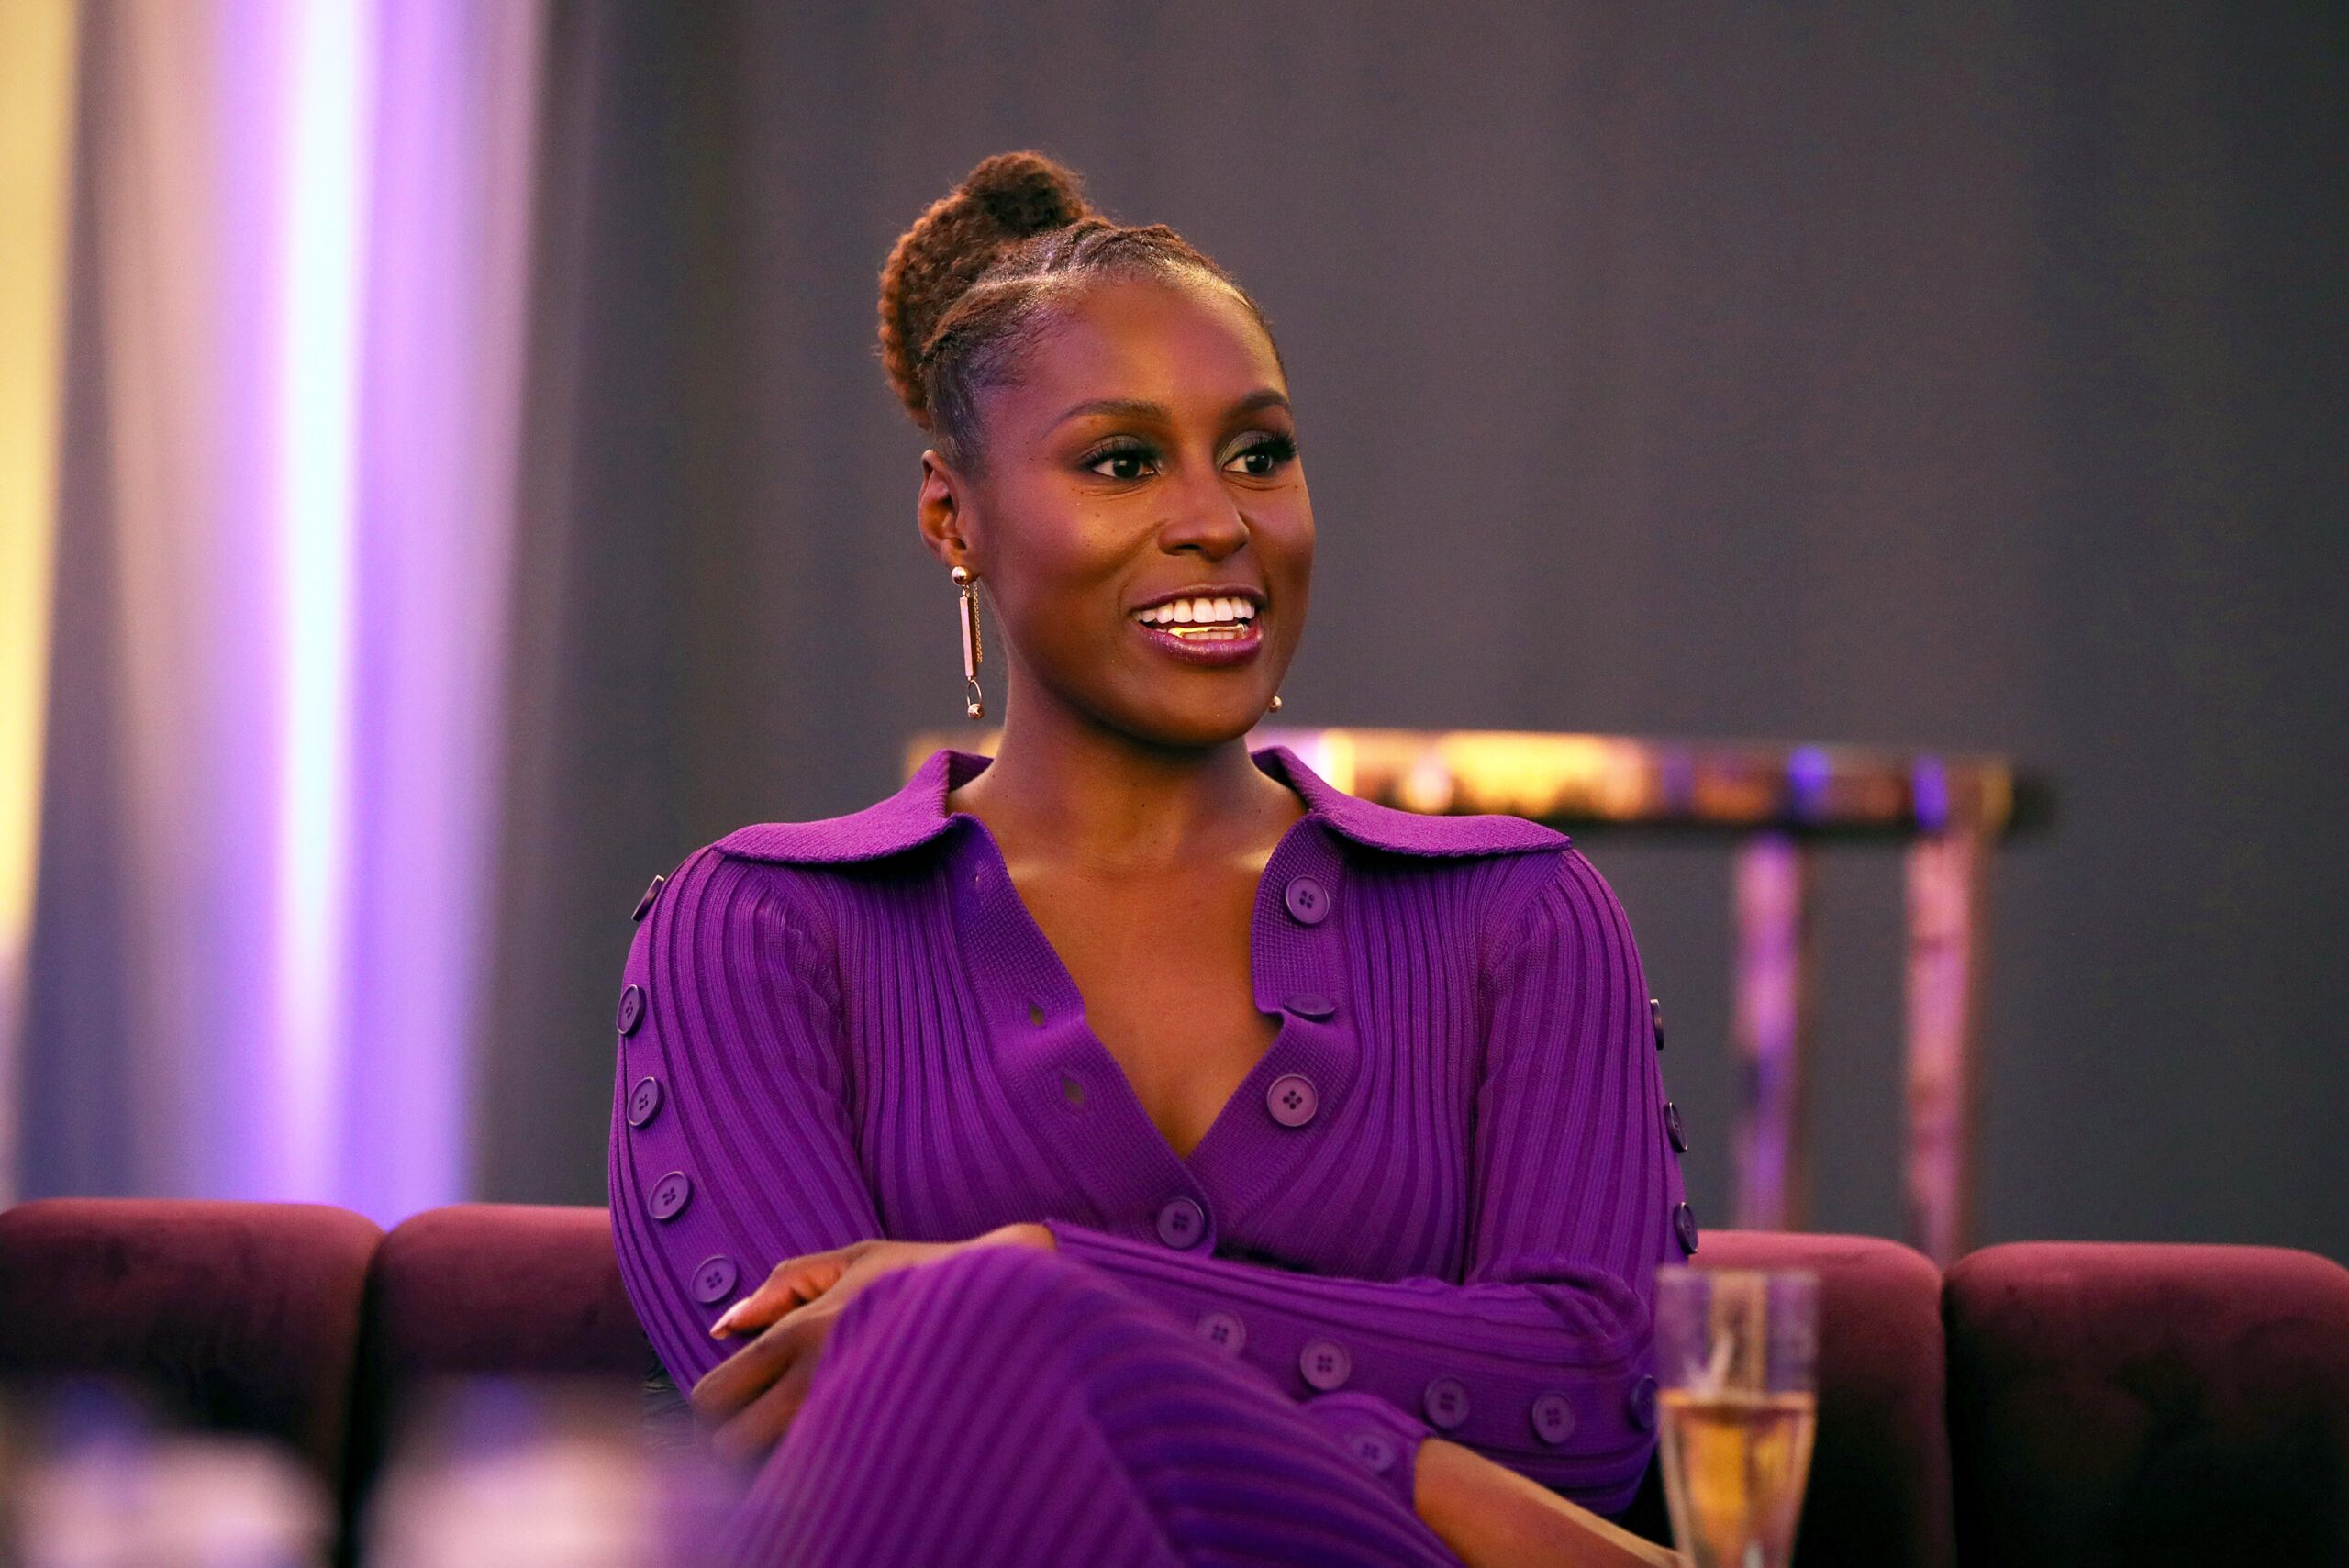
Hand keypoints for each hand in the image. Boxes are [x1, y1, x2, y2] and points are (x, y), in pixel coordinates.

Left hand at [688, 1224, 1051, 1459]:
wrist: (1013, 1305)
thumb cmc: (931, 1274)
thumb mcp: (860, 1258)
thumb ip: (786, 1283)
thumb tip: (723, 1327)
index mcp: (800, 1332)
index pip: (713, 1396)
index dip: (715, 1408)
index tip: (740, 1404)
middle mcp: (817, 1380)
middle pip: (729, 1450)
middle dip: (737, 1445)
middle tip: (770, 1430)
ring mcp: (854, 1418)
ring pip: (773, 1477)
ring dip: (781, 1464)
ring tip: (814, 1441)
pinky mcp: (887, 1445)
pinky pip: (827, 1483)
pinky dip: (825, 1475)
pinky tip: (851, 1450)